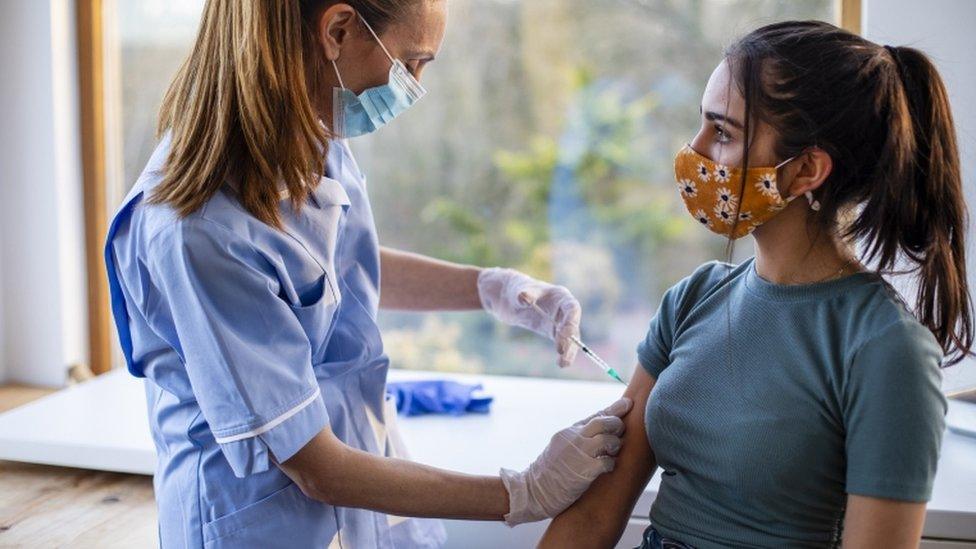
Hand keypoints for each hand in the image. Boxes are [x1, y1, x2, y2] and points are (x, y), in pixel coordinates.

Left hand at [477, 267, 581, 366]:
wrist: (508, 298)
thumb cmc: (516, 289)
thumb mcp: (518, 290)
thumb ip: (523, 294)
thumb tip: (524, 297)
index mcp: (560, 296)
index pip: (572, 308)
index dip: (571, 321)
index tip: (564, 334)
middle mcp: (563, 309)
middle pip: (572, 325)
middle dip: (569, 339)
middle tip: (561, 351)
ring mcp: (559, 321)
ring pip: (570, 337)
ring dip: (568, 350)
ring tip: (563, 363)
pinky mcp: (552, 331)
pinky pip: (562, 343)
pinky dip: (563, 353)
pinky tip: (560, 363)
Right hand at [500, 397, 632, 525]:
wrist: (533, 491)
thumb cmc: (550, 471)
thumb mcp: (561, 446)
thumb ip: (579, 437)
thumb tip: (600, 430)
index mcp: (570, 431)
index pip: (597, 415)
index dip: (616, 408)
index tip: (628, 404)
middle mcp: (574, 439)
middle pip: (604, 422)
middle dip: (617, 425)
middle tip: (620, 434)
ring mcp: (578, 454)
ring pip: (607, 440)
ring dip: (615, 445)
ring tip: (613, 452)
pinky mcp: (582, 472)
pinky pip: (605, 462)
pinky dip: (610, 463)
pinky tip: (608, 467)